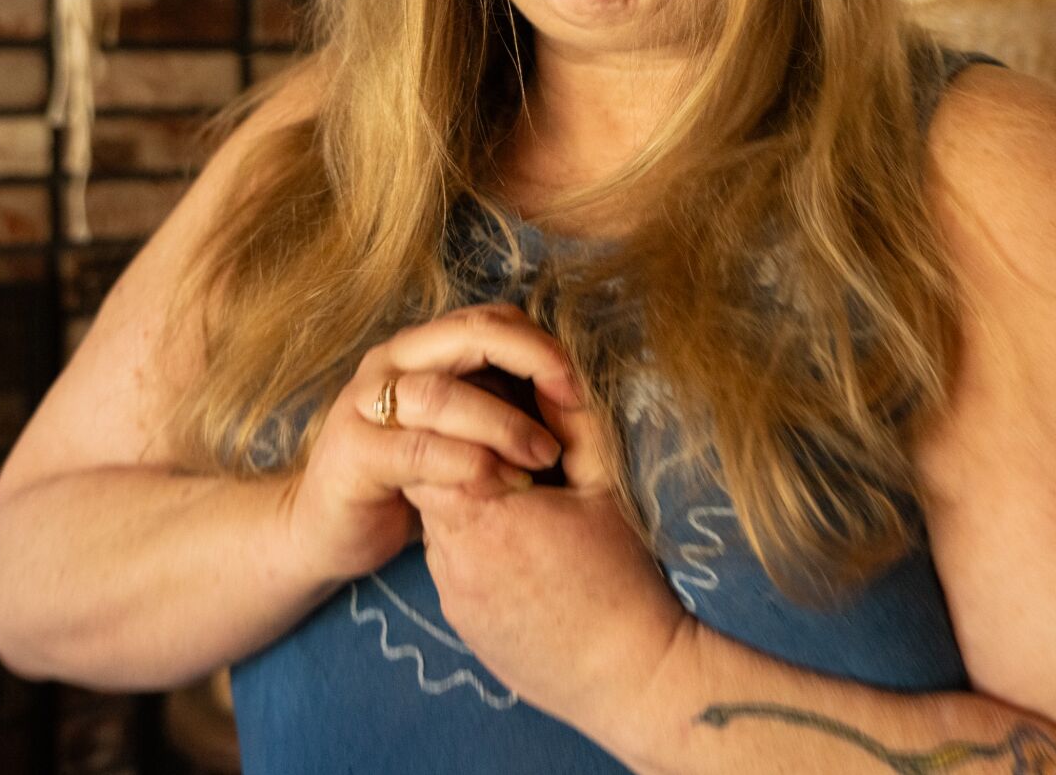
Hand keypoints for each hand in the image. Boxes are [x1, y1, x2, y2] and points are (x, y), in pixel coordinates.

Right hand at [282, 303, 581, 583]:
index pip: (491, 318)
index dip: (541, 344)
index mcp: (423, 348)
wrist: (326, 529)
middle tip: (574, 404)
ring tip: (544, 458)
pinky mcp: (353, 452)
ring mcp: (365, 403)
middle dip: (532, 362)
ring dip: (503, 424)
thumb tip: (574, 395)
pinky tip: (502, 485)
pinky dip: (467, 465)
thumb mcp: (461, 431)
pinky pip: (418, 449)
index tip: (580, 387)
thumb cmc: (409, 477)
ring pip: (443, 393)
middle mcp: (392, 362)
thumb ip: (500, 403)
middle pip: (470, 334)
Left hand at [406, 359, 689, 732]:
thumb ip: (572, 424)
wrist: (625, 676)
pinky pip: (452, 564)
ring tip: (524, 513)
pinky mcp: (459, 620)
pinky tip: (521, 558)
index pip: (442, 443)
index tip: (506, 426)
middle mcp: (453, 553)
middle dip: (465, 461)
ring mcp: (451, 592)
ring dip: (470, 505)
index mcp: (488, 511)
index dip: (471, 425)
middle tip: (514, 463)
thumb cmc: (622, 580)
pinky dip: (476, 548)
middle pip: (430, 480)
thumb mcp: (603, 488)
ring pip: (439, 522)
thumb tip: (551, 378)